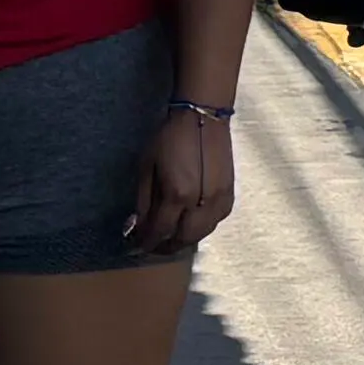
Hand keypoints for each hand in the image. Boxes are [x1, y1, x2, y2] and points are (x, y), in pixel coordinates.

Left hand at [131, 109, 236, 254]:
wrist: (203, 117)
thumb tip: (138, 225)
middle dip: (165, 247)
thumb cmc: (169, 139)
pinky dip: (202, 228)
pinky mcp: (230, 192)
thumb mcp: (147, 167)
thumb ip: (144, 201)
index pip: (160, 231)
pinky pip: (216, 220)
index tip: (133, 247)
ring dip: (185, 240)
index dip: (145, 243)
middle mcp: (201, 202)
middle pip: (184, 238)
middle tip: (151, 247)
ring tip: (170, 238)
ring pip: (203, 233)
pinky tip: (192, 223)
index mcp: (178, 195)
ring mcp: (220, 199)